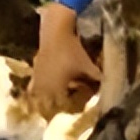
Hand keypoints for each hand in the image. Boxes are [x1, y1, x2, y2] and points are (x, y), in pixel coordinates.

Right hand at [29, 3, 101, 119]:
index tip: (75, 105)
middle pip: (47, 105)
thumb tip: (107, 83)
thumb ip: (97, 76)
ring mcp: (37, 79)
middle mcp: (44, 87)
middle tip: (63, 103)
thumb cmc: (72, 50)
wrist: (55, 33)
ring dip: (43, 99)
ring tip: (51, 99)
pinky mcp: (34, 70)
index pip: (62, 106)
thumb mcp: (87, 64)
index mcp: (57, 89)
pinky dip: (36, 89)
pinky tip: (43, 86)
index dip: (69, 107)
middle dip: (54, 106)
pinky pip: (32, 85)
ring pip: (37, 96)